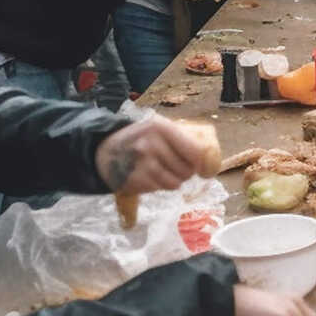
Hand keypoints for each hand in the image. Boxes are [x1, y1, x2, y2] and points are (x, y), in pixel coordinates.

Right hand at [95, 116, 218, 194]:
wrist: (105, 151)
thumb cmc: (140, 139)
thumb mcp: (158, 128)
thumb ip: (183, 137)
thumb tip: (211, 154)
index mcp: (161, 127)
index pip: (196, 151)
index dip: (203, 163)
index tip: (203, 168)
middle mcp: (151, 143)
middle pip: (188, 170)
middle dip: (185, 172)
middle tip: (174, 166)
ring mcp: (142, 163)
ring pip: (176, 182)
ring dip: (173, 181)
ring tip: (161, 171)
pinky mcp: (135, 179)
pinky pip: (161, 188)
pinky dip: (160, 186)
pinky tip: (150, 176)